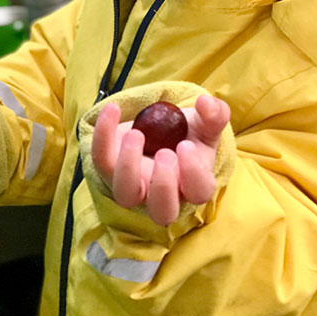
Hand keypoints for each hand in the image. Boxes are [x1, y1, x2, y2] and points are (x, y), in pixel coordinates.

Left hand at [92, 95, 229, 225]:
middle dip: (163, 185)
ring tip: (135, 134)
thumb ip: (214, 115)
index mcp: (192, 185)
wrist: (160, 131)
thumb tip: (207, 103)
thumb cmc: (187, 135)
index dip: (193, 173)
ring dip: (128, 167)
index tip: (186, 146)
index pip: (198, 191)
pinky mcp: (110, 171)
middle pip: (162, 211)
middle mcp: (162, 195)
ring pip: (125, 195)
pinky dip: (104, 136)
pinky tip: (113, 110)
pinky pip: (102, 161)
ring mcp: (134, 187)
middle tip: (165, 153)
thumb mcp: (205, 124)